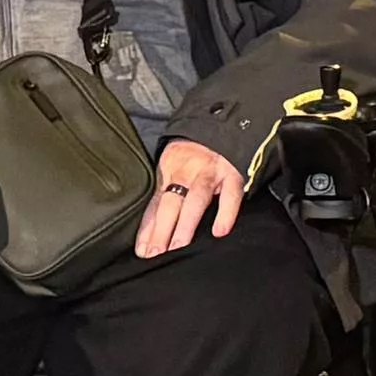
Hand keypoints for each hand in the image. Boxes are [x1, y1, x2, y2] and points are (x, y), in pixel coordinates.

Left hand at [134, 138, 250, 255]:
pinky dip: (226, 212)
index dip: (148, 228)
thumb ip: (165, 194)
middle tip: (155, 254)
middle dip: (161, 230)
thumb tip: (148, 231)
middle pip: (171, 203)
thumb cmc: (195, 150)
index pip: (155, 204)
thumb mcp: (174, 165)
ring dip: (186, 224)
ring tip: (178, 246)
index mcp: (169, 171)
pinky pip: (231, 194)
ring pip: (195, 198)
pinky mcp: (233, 173)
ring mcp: (210, 172)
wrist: (225, 120)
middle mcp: (186, 171)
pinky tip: (220, 231)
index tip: (142, 251)